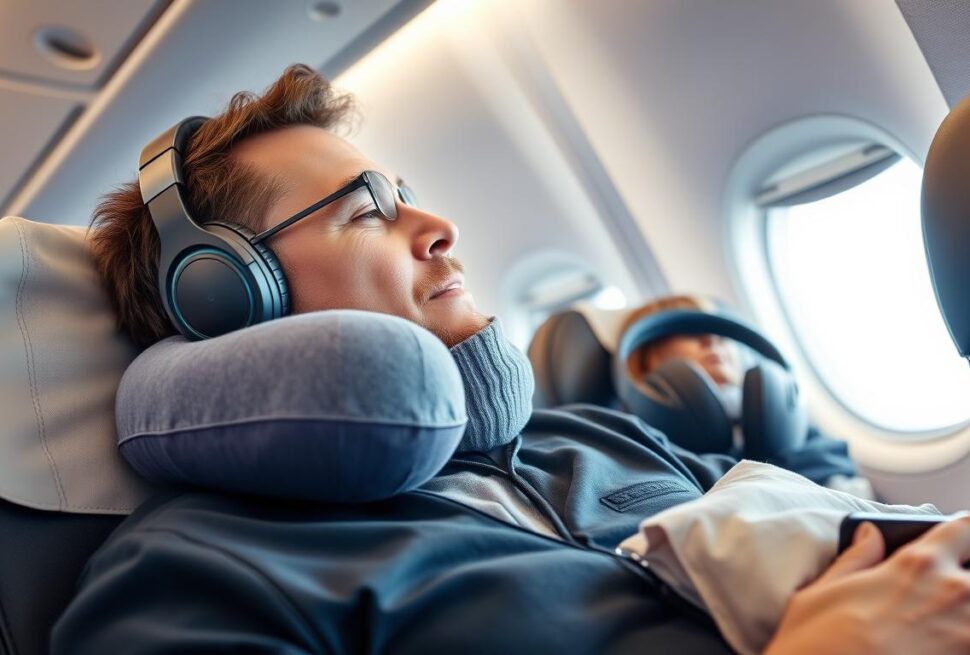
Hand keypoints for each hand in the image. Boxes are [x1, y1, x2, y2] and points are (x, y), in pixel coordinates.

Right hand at [765, 514, 969, 653]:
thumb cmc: (815, 647)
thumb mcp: (822, 591)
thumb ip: (857, 558)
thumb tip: (870, 534)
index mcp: (917, 564)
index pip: (966, 528)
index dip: (964, 534)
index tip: (958, 544)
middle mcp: (952, 593)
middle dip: (967, 576)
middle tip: (946, 590)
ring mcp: (965, 635)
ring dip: (965, 615)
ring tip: (945, 624)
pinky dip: (960, 643)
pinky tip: (941, 645)